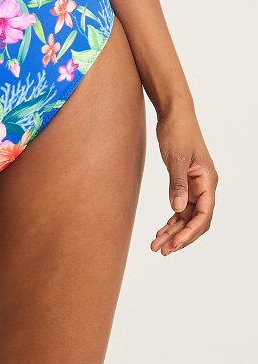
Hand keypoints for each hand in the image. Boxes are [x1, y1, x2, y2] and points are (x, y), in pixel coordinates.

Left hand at [151, 105, 217, 255]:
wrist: (174, 113)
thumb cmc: (177, 131)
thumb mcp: (175, 158)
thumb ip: (177, 184)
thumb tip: (177, 209)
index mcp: (207, 181)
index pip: (204, 215)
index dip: (190, 232)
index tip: (175, 244)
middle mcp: (204, 186)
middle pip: (196, 220)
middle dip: (180, 237)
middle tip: (161, 250)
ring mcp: (195, 185)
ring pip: (187, 216)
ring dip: (173, 231)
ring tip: (156, 244)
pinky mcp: (185, 182)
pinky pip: (181, 207)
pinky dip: (172, 219)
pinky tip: (161, 229)